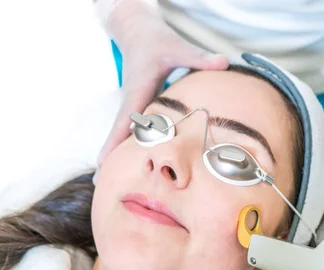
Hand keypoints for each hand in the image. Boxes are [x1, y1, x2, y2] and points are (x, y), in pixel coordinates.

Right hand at [98, 0, 228, 164]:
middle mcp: (131, 101)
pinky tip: (124, 163)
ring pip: (121, 134)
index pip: (124, 120)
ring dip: (114, 154)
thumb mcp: (177, 48)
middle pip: (117, 134)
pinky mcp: (136, 106)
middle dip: (109, 157)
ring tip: (104, 179)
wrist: (138, 32)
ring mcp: (132, 105)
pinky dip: (124, 146)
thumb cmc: (156, 41)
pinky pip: (129, 130)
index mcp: (138, 90)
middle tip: (99, 182)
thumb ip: (199, 57)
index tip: (103, 161)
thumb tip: (224, 61)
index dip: (115, 142)